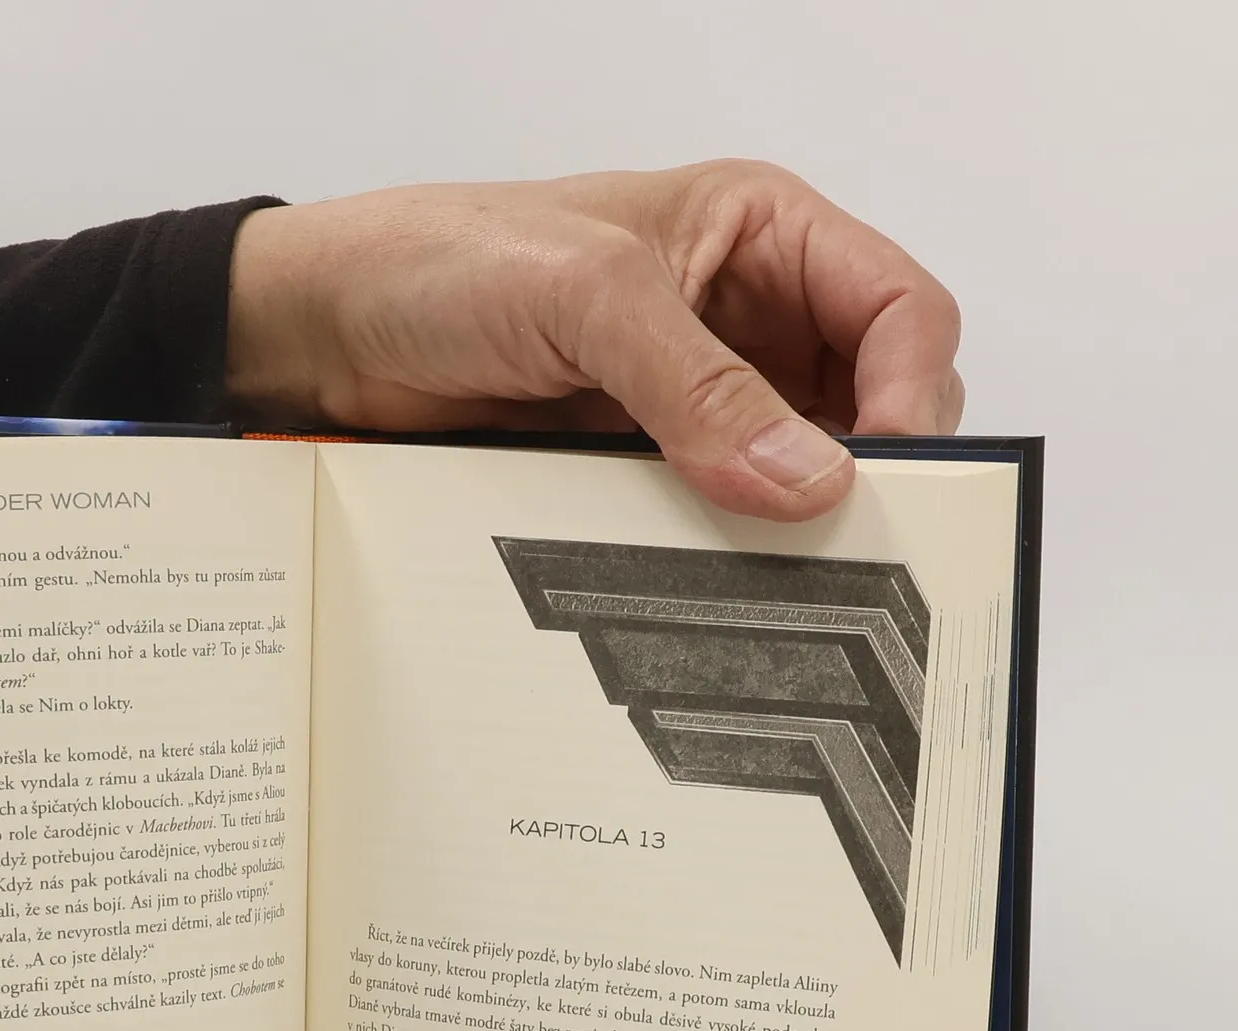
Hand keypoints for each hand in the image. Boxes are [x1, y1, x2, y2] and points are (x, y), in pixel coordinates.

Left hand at [225, 160, 963, 520]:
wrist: (329, 334)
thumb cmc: (444, 261)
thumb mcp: (585, 295)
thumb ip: (697, 383)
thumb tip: (806, 478)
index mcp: (760, 234)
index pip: (898, 310)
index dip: (911, 391)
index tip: (882, 474)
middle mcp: (743, 319)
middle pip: (864, 405)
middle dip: (864, 474)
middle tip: (842, 548)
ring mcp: (691, 404)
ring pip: (792, 478)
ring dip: (791, 528)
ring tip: (780, 580)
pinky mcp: (640, 470)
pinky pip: (712, 522)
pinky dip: (721, 556)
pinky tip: (711, 585)